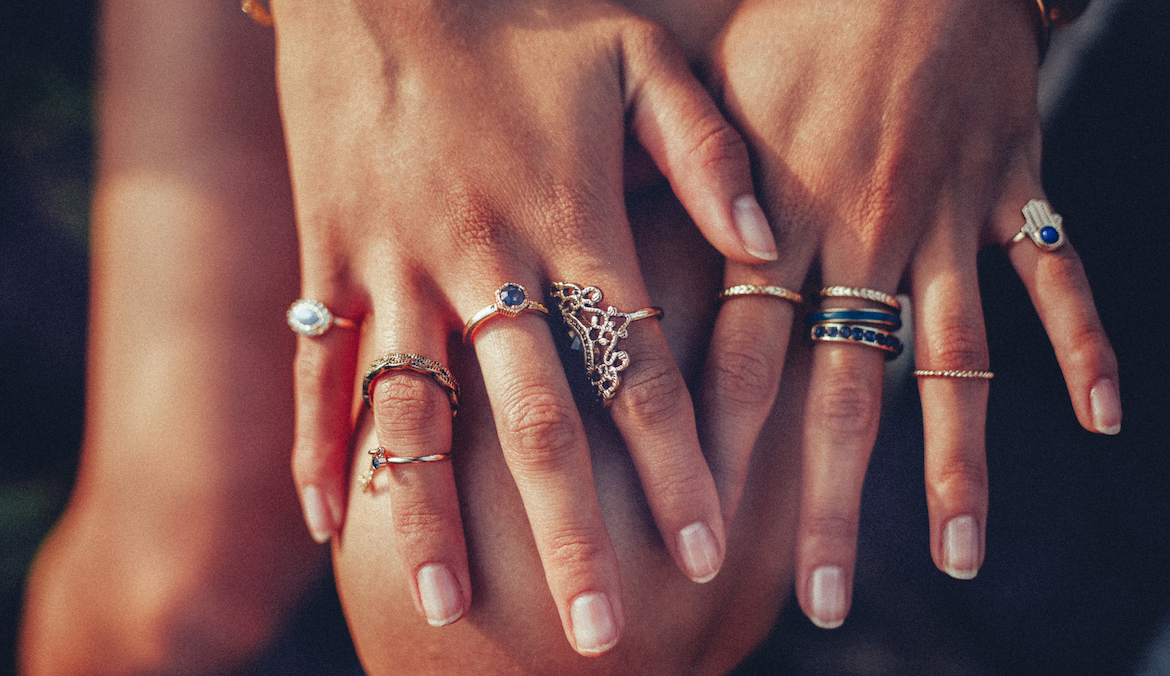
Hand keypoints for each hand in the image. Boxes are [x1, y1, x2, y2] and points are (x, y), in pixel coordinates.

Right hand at [272, 0, 773, 654]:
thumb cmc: (521, 18)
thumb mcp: (639, 57)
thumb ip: (708, 154)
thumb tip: (766, 244)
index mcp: (571, 224)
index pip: (639, 371)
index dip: (678, 465)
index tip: (705, 551)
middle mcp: (485, 263)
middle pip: (534, 422)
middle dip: (570, 533)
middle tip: (598, 634)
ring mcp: (394, 268)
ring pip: (414, 415)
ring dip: (429, 514)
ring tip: (447, 606)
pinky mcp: (327, 262)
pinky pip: (320, 373)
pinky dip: (321, 450)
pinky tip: (329, 525)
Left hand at [698, 0, 1119, 627]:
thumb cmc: (788, 16)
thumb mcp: (701, 81)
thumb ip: (660, 181)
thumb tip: (600, 262)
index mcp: (776, 212)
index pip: (744, 357)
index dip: (720, 452)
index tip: (702, 538)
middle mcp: (862, 233)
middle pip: (843, 392)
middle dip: (825, 502)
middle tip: (818, 599)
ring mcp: (947, 218)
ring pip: (954, 363)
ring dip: (957, 465)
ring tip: (953, 557)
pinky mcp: (1014, 188)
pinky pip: (1056, 278)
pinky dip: (1086, 345)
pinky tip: (1106, 420)